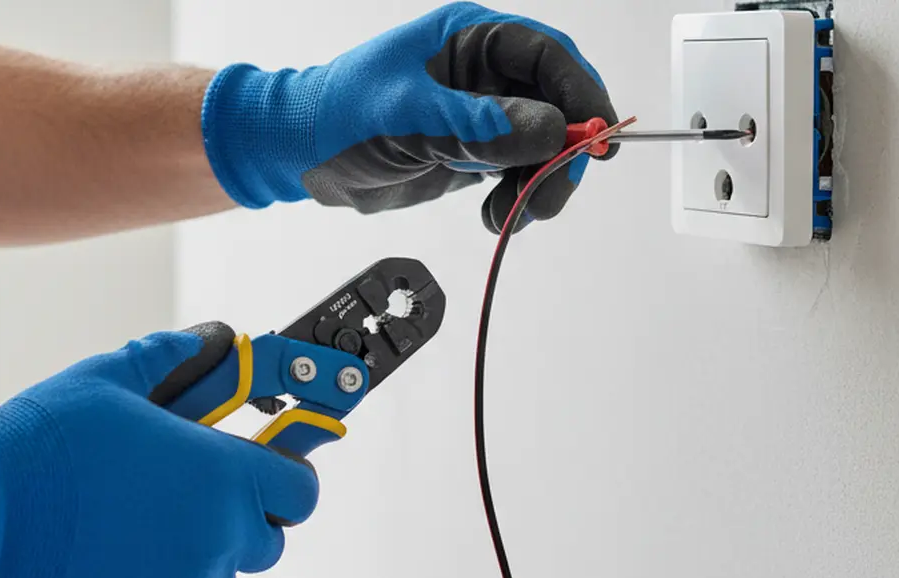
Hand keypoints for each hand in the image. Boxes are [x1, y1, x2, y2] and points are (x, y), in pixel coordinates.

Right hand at [0, 324, 317, 577]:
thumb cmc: (36, 456)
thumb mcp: (105, 384)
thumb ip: (169, 357)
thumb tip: (203, 339)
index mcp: (220, 475)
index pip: (300, 488)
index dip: (287, 473)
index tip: (271, 464)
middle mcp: (215, 537)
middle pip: (267, 536)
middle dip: (241, 515)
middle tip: (192, 494)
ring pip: (219, 571)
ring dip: (196, 550)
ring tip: (136, 523)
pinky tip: (116, 553)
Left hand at [201, 1, 618, 233]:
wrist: (301, 155)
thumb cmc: (338, 115)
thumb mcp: (409, 117)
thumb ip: (480, 124)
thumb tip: (552, 130)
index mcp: (471, 38)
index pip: (549, 56)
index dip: (582, 94)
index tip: (597, 137)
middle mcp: (485, 73)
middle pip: (559, 104)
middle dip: (564, 151)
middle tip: (551, 192)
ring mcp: (483, 113)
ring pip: (546, 144)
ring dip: (541, 183)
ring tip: (513, 213)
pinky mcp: (476, 151)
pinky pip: (521, 172)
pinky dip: (520, 198)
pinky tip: (499, 217)